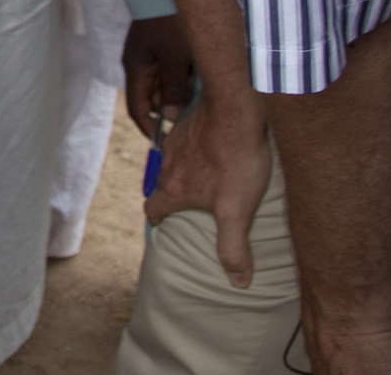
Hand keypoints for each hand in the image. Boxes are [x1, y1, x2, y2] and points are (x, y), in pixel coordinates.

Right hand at [122, 14, 197, 142]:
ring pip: (166, 84)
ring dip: (182, 89)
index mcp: (136, 69)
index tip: (169, 143)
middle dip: (174, 107)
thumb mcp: (176, 58)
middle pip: (155, 99)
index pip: (138, 110)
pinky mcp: (161, 46)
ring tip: (200, 84)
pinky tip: (199, 70)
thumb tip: (172, 119)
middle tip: (197, 110)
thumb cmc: (170, 20)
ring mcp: (150, 54)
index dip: (152, 129)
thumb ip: (174, 89)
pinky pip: (171, 70)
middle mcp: (139, 64)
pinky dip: (184, 75)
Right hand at [144, 83, 271, 287]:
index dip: (156, 217)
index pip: (153, 208)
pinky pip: (186, 138)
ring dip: (182, 168)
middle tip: (186, 199)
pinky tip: (213, 144)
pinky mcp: (190, 121)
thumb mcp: (237, 211)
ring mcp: (177, 140)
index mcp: (175, 189)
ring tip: (202, 173)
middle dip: (170, 192)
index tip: (159, 221)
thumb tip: (238, 282)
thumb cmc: (236, 160)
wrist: (235, 108)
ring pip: (172, 160)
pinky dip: (194, 145)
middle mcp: (169, 165)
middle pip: (162, 183)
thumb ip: (234, 247)